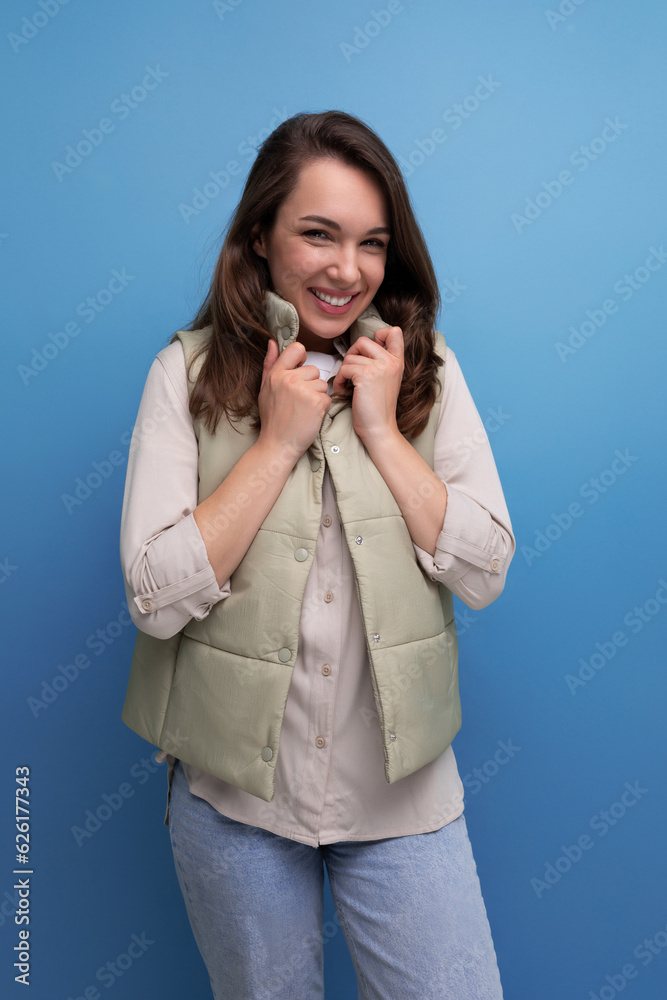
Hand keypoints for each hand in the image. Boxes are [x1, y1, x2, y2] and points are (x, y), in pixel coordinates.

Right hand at [257, 338, 331, 460]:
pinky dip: (323, 407)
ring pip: (322, 384)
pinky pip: (328, 397)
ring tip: (304, 409)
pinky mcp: (317, 402)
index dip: (302, 358)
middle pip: (314, 369)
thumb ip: (269, 363)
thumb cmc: (272, 418)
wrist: (278, 444)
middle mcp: (289, 379)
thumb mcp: (265, 389)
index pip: (297, 348)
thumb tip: (272, 341)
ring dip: (318, 396)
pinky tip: (310, 416)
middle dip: (311, 384)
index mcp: (276, 373)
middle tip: (299, 401)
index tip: (300, 371)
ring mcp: (304, 390)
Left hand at [331, 326, 403, 444]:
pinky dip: (339, 380)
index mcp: (397, 362)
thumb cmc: (378, 409)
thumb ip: (380, 363)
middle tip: (350, 370)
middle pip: (364, 340)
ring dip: (343, 371)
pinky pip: (344, 368)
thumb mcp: (386, 380)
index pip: (394, 331)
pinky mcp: (366, 375)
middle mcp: (390, 362)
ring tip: (346, 385)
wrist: (379, 428)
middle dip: (351, 354)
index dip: (378, 334)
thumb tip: (361, 348)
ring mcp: (379, 367)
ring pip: (350, 357)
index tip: (368, 351)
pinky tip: (342, 390)